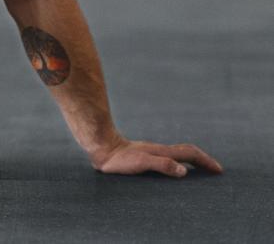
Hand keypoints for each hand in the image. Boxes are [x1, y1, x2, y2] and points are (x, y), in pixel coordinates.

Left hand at [91, 137, 222, 177]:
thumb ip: (162, 165)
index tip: (218, 170)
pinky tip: (171, 169)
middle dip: (202, 160)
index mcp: (163, 152)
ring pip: (177, 154)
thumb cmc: (119, 159)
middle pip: (186, 152)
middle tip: (214, 170)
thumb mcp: (141, 163)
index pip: (190, 154)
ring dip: (191, 161)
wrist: (100, 148)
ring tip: (200, 170)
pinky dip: (177, 162)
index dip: (205, 161)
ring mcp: (151, 152)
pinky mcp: (142, 156)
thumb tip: (184, 171)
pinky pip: (167, 158)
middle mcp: (159, 150)